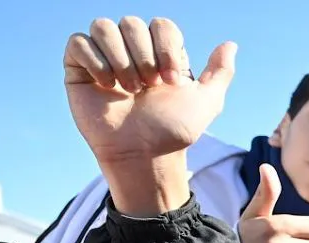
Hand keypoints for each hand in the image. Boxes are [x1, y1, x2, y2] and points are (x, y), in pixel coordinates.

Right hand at [64, 16, 234, 165]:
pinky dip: (95, 62)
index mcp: (159, 52)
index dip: (167, 49)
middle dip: (144, 57)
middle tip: (148, 88)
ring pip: (103, 26)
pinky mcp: (78, 70)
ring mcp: (103, 58)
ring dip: (121, 59)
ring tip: (129, 91)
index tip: (171, 82)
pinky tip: (107, 87)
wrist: (145, 155)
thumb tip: (230, 44)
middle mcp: (131, 51)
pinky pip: (78, 42)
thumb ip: (220, 73)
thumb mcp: (207, 101)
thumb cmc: (173, 132)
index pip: (161, 24)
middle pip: (132, 22)